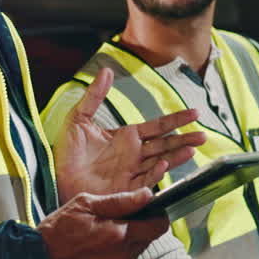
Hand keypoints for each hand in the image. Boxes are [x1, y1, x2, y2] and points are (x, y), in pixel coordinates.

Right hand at [39, 188, 170, 258]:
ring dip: (123, 248)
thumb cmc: (57, 232)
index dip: (156, 217)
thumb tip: (148, 195)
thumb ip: (120, 201)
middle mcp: (123, 258)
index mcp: (121, 235)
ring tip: (97, 242)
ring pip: (132, 257)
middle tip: (114, 225)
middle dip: (136, 231)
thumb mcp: (85, 205)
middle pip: (146, 241)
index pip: (158, 227)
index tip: (149, 213)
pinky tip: (92, 257)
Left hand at [54, 67, 206, 202]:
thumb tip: (106, 70)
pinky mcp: (125, 188)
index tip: (195, 113)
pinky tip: (164, 165)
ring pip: (160, 162)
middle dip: (185, 140)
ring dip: (176, 156)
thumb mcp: (78, 118)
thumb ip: (94, 96)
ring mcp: (132, 172)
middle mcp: (134, 154)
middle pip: (165, 145)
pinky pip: (144, 180)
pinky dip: (155, 173)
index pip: (158, 126)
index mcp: (127, 137)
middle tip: (204, 136)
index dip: (177, 120)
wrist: (55, 178)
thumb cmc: (67, 152)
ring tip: (193, 150)